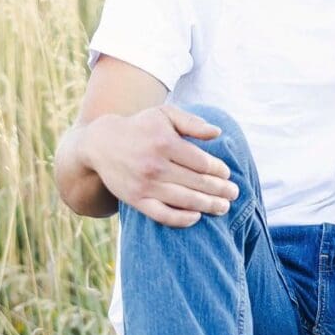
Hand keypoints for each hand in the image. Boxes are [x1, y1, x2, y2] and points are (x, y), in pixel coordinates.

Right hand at [91, 105, 237, 226]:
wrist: (101, 143)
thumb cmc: (141, 128)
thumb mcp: (164, 115)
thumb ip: (192, 122)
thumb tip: (218, 133)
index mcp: (165, 143)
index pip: (203, 163)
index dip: (219, 171)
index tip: (226, 174)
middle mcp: (155, 165)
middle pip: (198, 183)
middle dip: (221, 190)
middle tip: (234, 193)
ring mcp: (145, 185)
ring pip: (185, 201)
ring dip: (209, 206)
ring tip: (223, 207)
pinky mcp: (135, 200)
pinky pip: (163, 215)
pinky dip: (182, 219)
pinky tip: (196, 217)